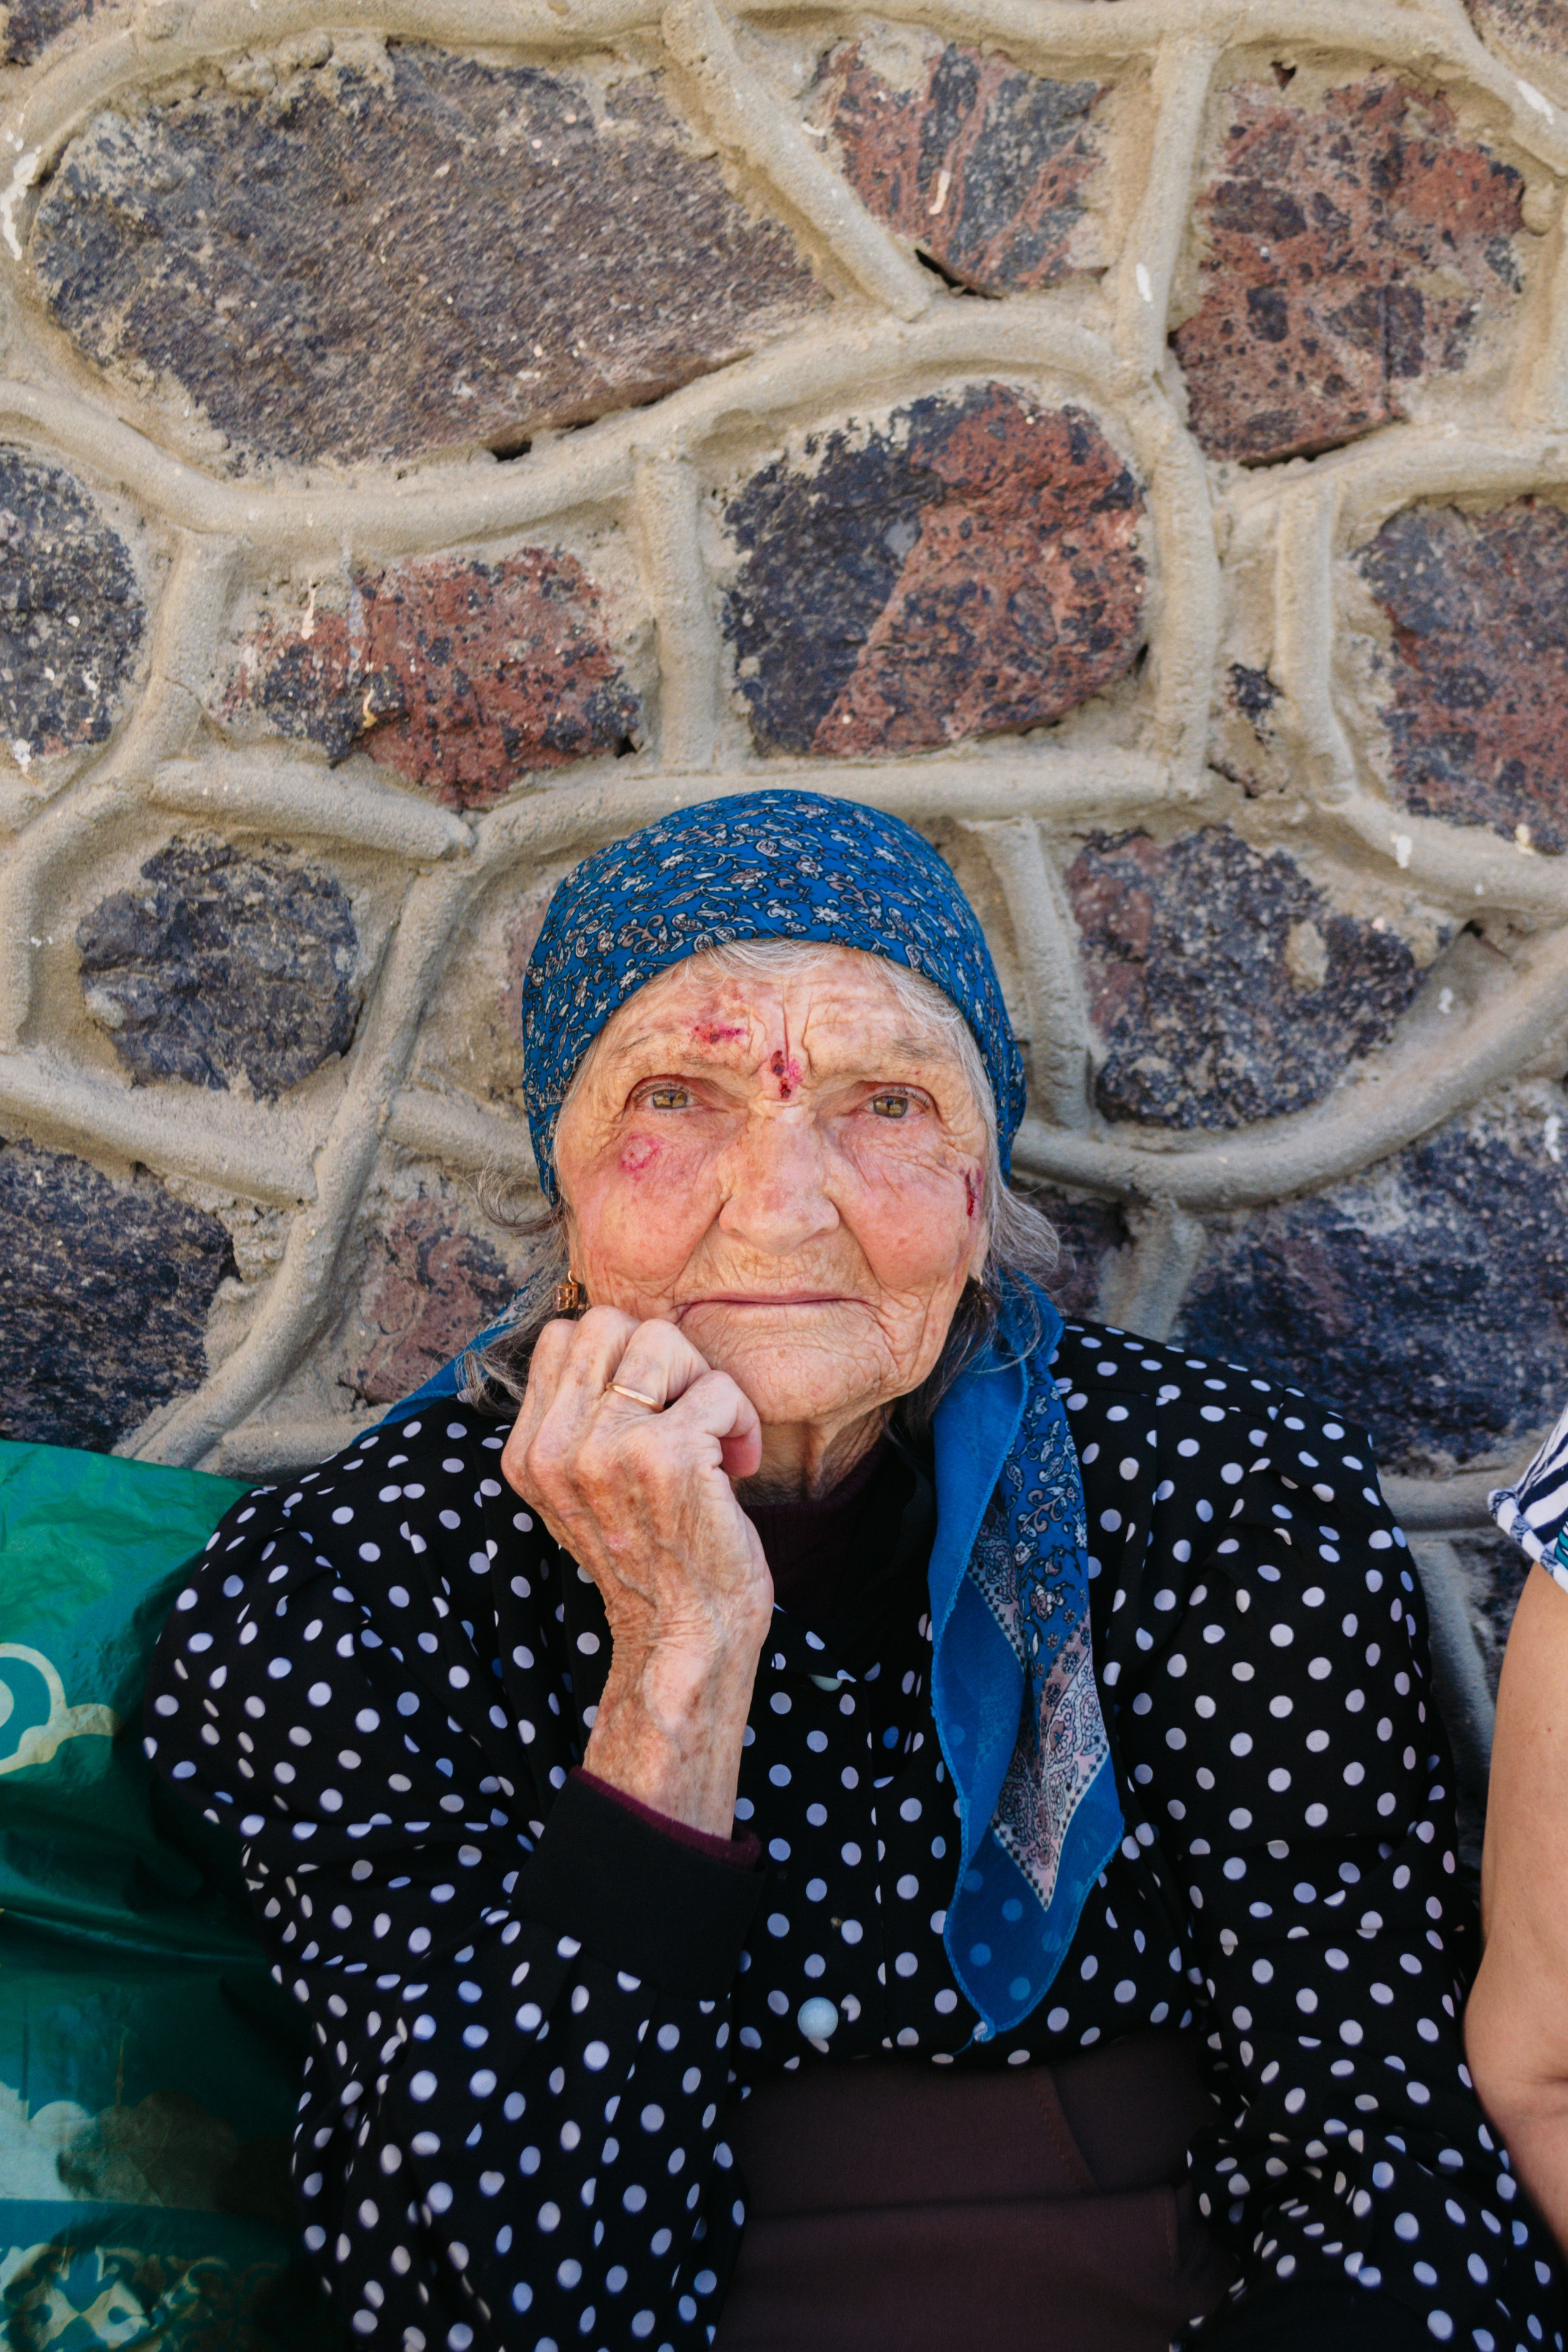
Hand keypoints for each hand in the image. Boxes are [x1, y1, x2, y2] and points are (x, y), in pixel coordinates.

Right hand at [500, 1308, 772, 1835]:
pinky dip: (742, 1421)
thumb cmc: (652, 1560)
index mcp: (528, 1452)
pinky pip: (720, 1388)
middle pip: (608, 1323)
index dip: (622, 1361)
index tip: (651, 1412)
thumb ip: (580, 1420)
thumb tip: (619, 1337)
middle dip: (662, 1358)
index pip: (565, 1338)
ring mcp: (608, 1448)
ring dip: (702, 1382)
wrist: (683, 1639)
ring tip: (713, 1436)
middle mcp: (555, 1446)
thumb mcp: (585, 1491)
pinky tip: (737, 1468)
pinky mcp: (669, 1455)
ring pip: (661, 1340)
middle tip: (686, 1414)